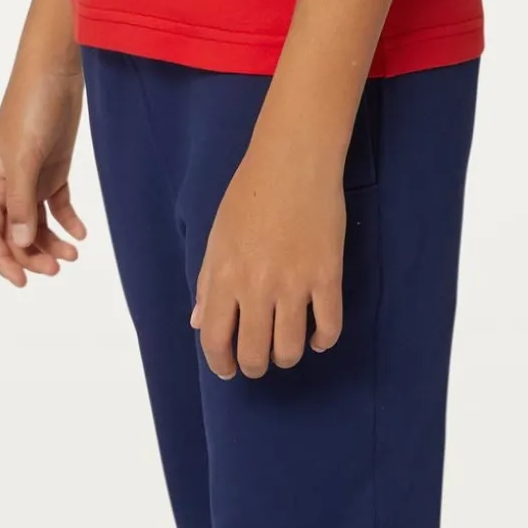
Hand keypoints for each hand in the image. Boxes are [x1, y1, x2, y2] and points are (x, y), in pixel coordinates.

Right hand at [0, 54, 88, 286]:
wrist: (57, 69)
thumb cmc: (31, 106)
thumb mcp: (25, 155)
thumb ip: (22, 201)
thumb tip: (20, 243)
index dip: (2, 261)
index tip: (23, 281)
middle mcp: (9, 183)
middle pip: (14, 234)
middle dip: (32, 256)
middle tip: (58, 268)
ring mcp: (32, 175)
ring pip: (36, 223)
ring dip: (50, 242)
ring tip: (73, 255)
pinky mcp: (54, 166)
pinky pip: (57, 204)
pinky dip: (67, 221)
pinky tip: (81, 233)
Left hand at [191, 135, 345, 378]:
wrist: (293, 159)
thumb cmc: (250, 191)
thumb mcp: (218, 234)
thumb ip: (207, 281)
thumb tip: (199, 322)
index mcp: (224, 275)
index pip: (215, 339)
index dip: (220, 363)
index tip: (228, 368)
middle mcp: (256, 286)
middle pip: (254, 354)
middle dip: (254, 365)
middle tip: (259, 357)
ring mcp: (294, 283)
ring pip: (290, 350)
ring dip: (286, 356)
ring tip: (286, 345)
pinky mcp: (328, 276)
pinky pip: (329, 328)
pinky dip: (322, 340)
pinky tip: (317, 335)